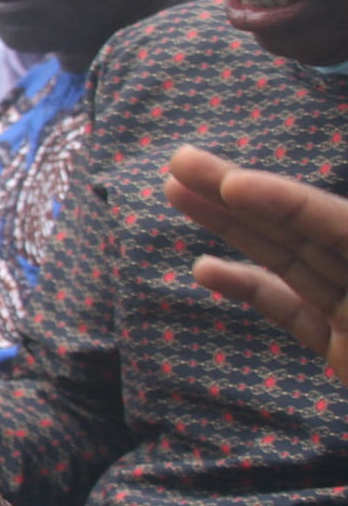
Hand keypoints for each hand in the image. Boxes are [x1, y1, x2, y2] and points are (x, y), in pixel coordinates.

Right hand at [165, 144, 347, 379]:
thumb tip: (323, 257)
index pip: (335, 223)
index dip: (284, 202)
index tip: (229, 184)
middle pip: (301, 229)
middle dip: (238, 194)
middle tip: (178, 161)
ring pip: (288, 259)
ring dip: (229, 226)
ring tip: (174, 192)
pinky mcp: (342, 345)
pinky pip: (290, 310)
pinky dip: (247, 287)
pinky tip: (203, 268)